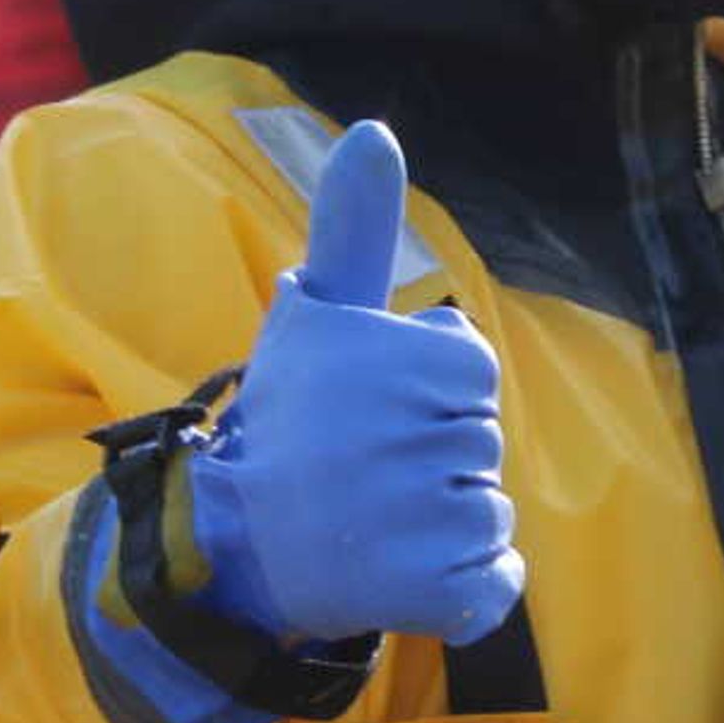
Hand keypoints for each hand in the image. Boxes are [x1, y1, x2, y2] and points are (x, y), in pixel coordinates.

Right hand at [183, 120, 524, 650]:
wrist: (228, 546)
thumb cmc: (286, 422)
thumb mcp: (317, 318)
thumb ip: (355, 227)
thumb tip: (376, 130)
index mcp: (396, 363)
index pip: (473, 373)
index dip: (427, 396)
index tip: (366, 415)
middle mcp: (410, 440)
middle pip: (481, 443)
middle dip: (433, 457)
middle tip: (359, 473)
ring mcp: (425, 522)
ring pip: (490, 511)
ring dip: (444, 522)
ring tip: (369, 521)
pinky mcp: (437, 592)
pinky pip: (496, 584)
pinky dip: (464, 587)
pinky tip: (399, 571)